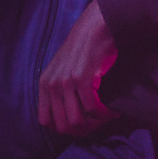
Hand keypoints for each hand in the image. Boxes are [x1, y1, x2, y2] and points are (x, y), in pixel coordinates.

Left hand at [38, 0, 119, 137]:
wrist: (94, 27)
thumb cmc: (82, 49)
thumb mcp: (62, 70)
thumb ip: (60, 92)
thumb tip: (69, 121)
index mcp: (44, 84)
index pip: (46, 122)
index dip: (64, 129)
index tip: (82, 125)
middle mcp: (51, 84)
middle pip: (63, 127)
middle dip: (83, 131)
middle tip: (98, 124)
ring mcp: (65, 81)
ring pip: (77, 122)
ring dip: (95, 125)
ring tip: (106, 117)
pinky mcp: (81, 78)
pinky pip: (92, 109)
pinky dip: (105, 114)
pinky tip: (112, 110)